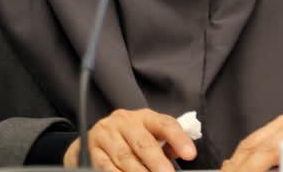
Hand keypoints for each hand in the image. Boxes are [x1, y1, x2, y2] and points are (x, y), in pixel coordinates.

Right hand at [64, 108, 197, 171]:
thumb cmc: (131, 140)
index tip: (190, 154)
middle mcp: (124, 121)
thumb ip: (167, 146)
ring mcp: (106, 134)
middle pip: (143, 142)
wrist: (96, 139)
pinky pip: (106, 166)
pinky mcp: (92, 148)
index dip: (178, 139)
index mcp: (144, 117)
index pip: (165, 124)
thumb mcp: (149, 136)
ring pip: (124, 156)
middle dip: (157, 162)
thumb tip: (184, 154)